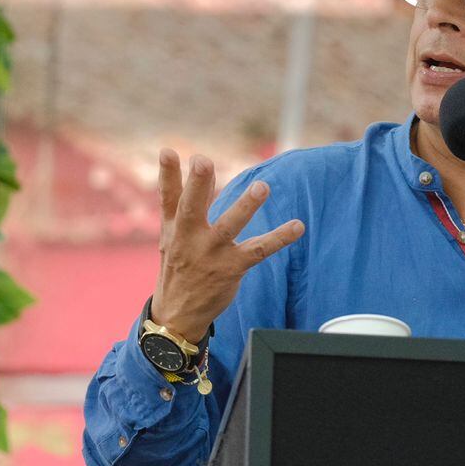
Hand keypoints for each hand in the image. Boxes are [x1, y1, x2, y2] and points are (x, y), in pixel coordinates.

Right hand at [151, 149, 305, 343]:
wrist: (178, 314)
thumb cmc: (178, 266)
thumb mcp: (170, 235)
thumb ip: (178, 201)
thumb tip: (187, 164)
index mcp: (173, 228)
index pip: (168, 197)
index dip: (166, 174)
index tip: (167, 151)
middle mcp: (188, 239)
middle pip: (191, 208)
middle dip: (197, 185)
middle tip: (202, 161)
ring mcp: (210, 254)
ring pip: (228, 227)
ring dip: (245, 207)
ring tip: (262, 187)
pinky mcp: (231, 268)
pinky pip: (259, 250)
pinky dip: (279, 237)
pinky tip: (298, 226)